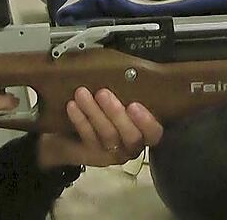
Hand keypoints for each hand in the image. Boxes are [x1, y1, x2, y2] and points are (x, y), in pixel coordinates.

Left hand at [37, 87, 163, 168]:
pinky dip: (80, 120)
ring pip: (108, 136)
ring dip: (95, 112)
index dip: (146, 121)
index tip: (134, 105)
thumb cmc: (103, 109)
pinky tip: (73, 106)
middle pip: (131, 136)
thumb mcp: (119, 98)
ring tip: (82, 94)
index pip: (154, 132)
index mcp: (144, 131)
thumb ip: (126, 92)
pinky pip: (89, 137)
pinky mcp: (94, 155)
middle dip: (116, 113)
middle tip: (103, 93)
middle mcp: (131, 145)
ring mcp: (113, 152)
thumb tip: (125, 71)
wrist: (73, 133)